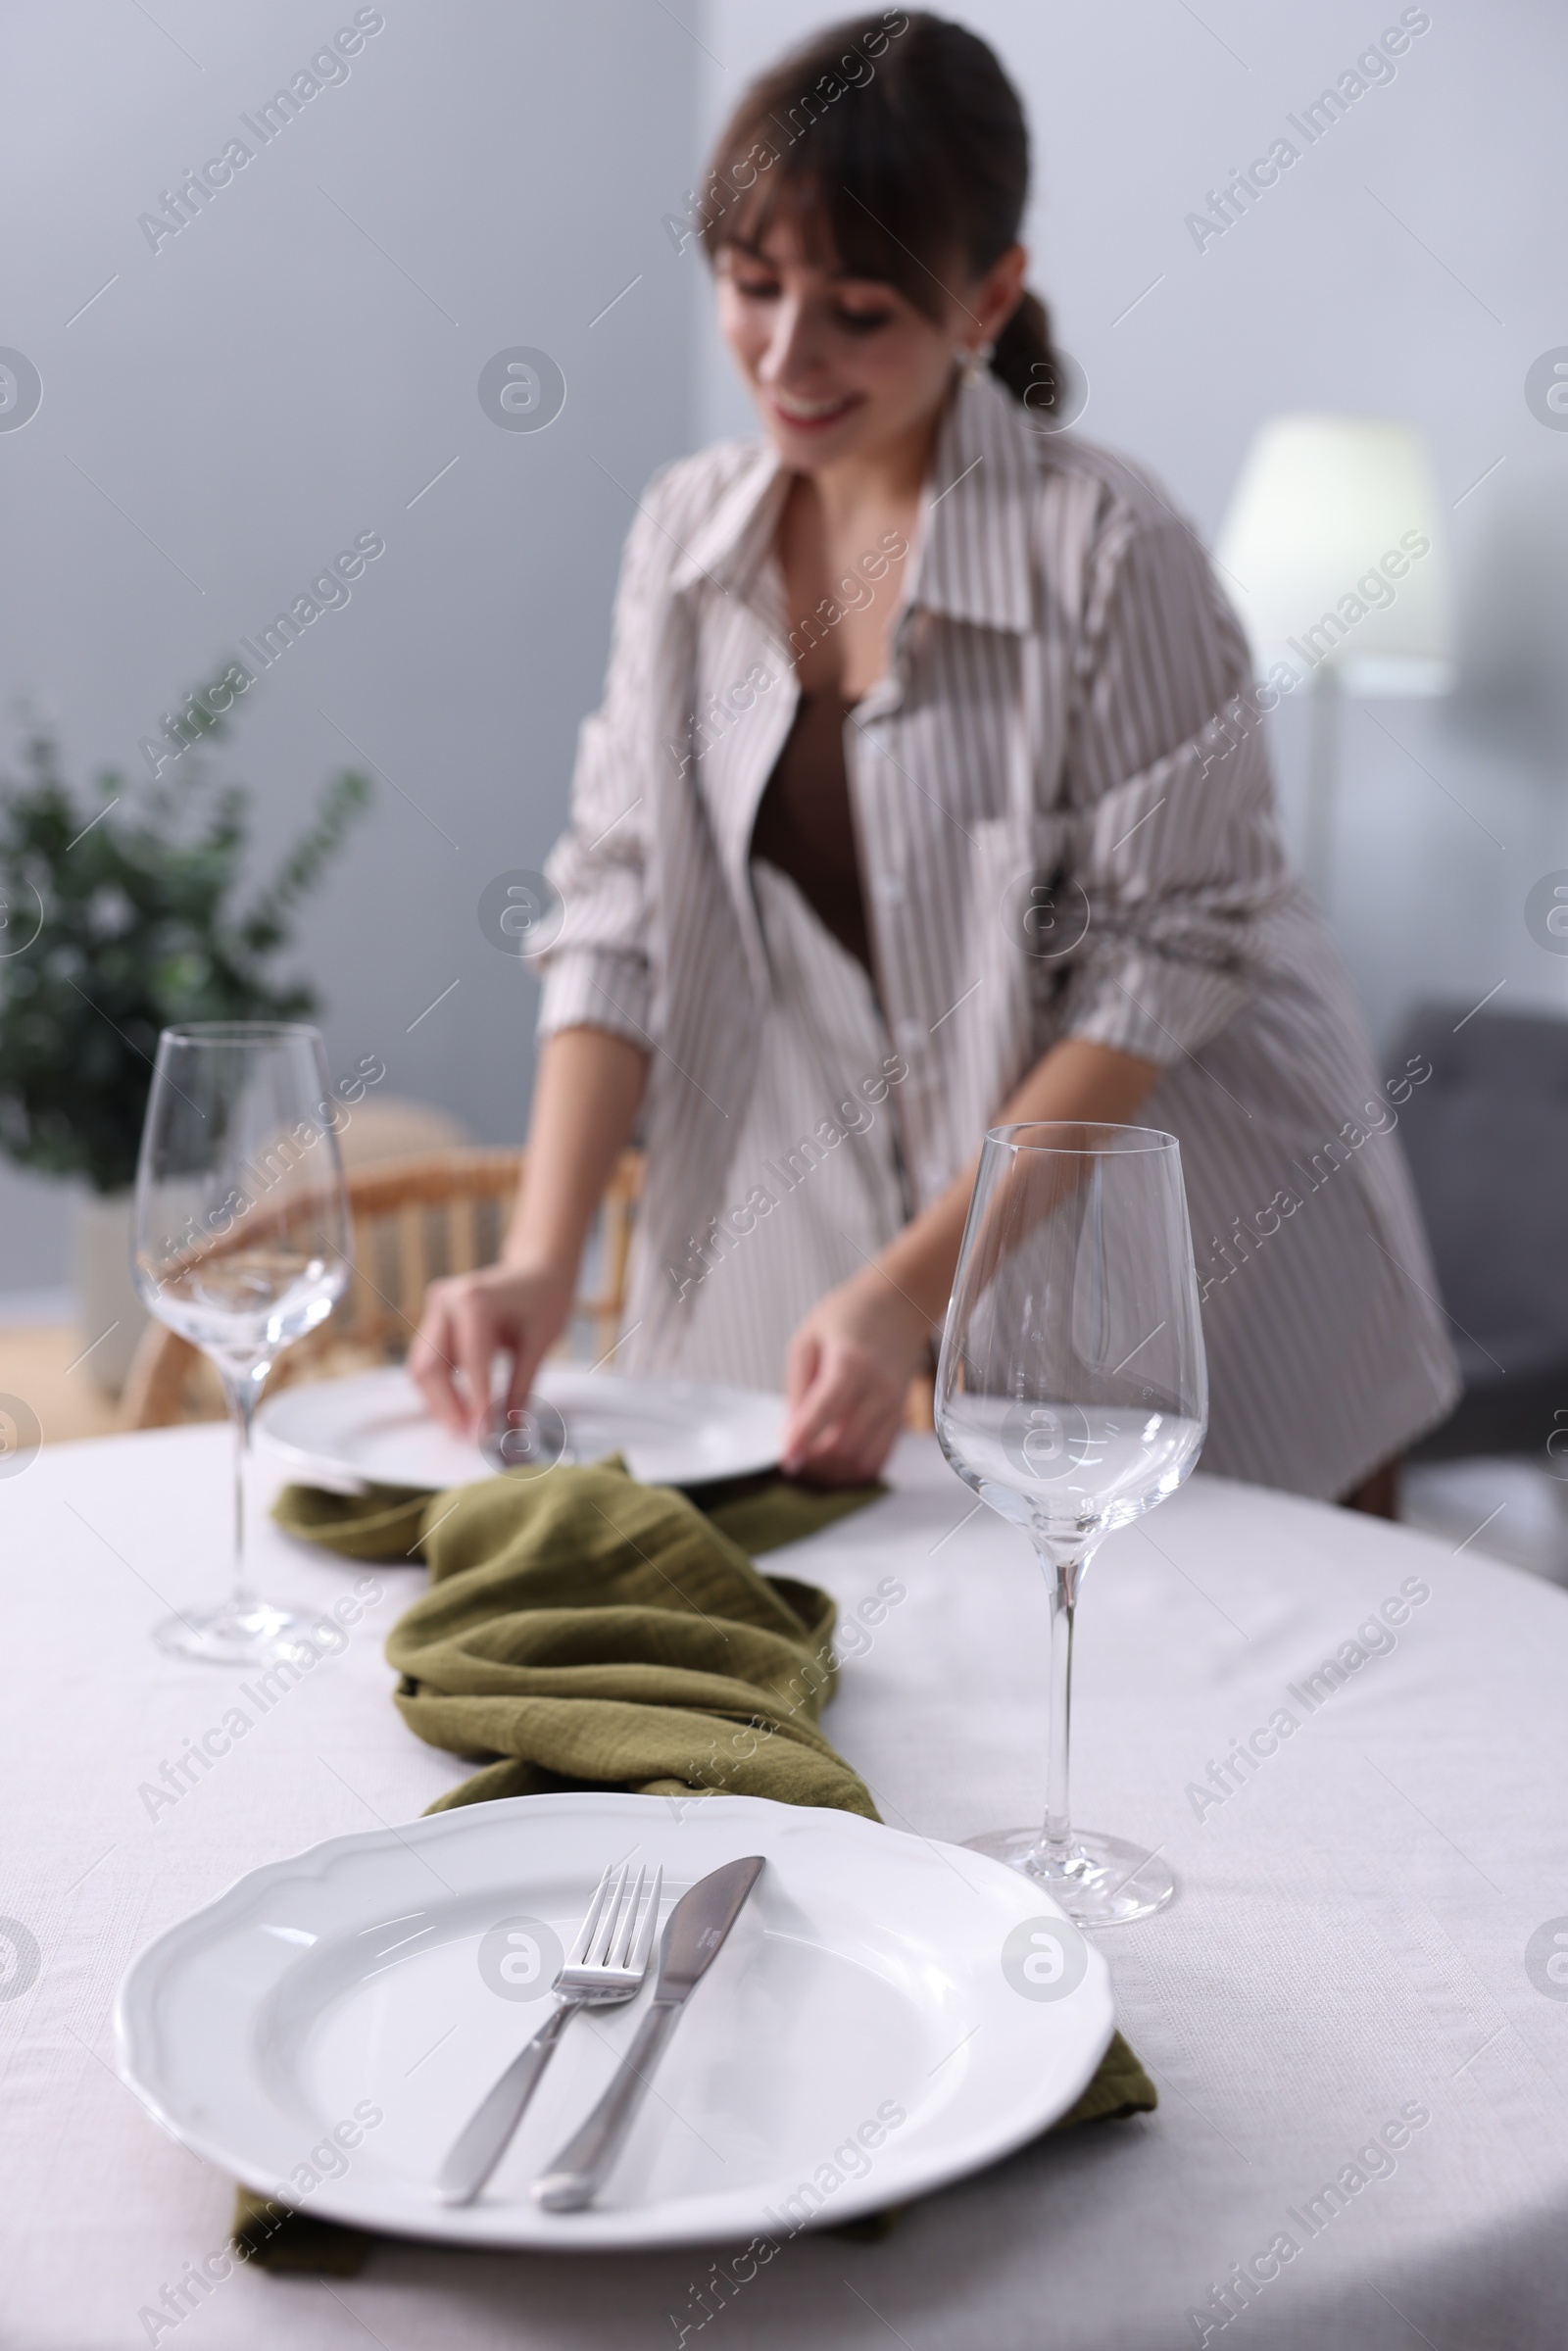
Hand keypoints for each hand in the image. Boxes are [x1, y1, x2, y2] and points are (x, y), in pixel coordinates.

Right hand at [407, 1257, 575, 1440]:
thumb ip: (520, 1389)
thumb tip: (510, 1433)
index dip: (476, 1404)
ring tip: (467, 1428)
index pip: (472, 1363)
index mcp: (475, 1299)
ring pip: (423, 1367)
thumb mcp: (540, 1344)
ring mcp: (435, 1307)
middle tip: (470, 1438)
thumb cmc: (545, 1299)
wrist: (538, 1267)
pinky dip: (442, 1388)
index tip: (485, 1437)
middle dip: (447, 1407)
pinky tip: (463, 1409)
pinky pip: (429, 1360)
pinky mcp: (434, 1319)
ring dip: (440, 1402)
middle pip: (431, 1366)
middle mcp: (446, 1300)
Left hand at [780, 1268, 931, 1485]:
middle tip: (795, 1458)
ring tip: (813, 1460)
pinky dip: (856, 1468)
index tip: (786, 1461)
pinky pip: (881, 1457)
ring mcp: (895, 1404)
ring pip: (863, 1458)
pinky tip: (837, 1460)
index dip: (802, 1442)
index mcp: (850, 1363)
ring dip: (834, 1470)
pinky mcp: (902, 1415)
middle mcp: (878, 1388)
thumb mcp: (808, 1340)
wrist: (899, 1303)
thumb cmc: (849, 1316)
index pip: (823, 1413)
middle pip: (844, 1445)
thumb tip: (790, 1433)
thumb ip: (798, 1388)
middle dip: (815, 1461)